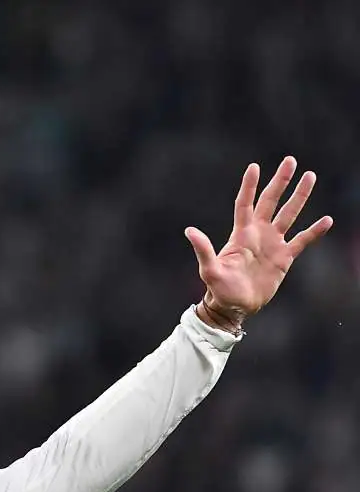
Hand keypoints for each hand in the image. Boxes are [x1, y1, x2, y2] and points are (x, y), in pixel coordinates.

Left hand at [185, 157, 332, 333]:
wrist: (235, 306)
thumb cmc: (219, 289)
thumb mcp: (210, 269)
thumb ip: (203, 249)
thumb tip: (189, 231)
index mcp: (241, 234)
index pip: (245, 204)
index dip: (250, 186)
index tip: (255, 166)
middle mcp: (258, 234)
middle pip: (271, 201)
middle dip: (280, 181)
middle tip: (290, 160)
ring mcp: (273, 244)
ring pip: (289, 214)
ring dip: (300, 197)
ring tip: (310, 176)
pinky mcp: (284, 258)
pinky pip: (302, 240)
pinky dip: (315, 231)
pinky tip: (327, 220)